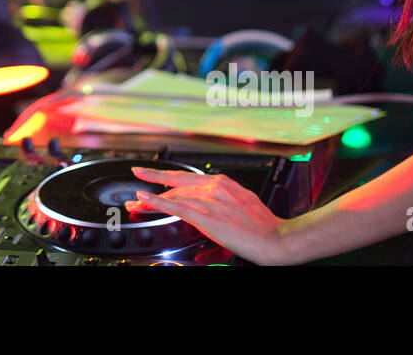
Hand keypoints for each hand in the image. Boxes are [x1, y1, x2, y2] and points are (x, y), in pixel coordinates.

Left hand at [127, 166, 296, 264]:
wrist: (276, 238)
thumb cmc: (263, 226)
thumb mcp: (240, 206)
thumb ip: (221, 206)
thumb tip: (206, 227)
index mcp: (222, 183)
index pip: (185, 178)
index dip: (163, 177)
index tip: (147, 174)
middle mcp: (214, 187)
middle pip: (175, 187)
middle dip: (153, 190)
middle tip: (137, 197)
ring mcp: (209, 200)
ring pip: (173, 197)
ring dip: (151, 201)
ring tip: (137, 205)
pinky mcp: (206, 216)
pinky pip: (176, 207)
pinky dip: (156, 202)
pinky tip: (144, 199)